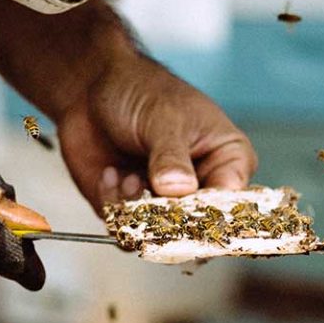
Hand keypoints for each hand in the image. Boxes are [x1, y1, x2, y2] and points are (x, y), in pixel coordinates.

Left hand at [55, 53, 256, 212]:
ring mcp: (166, 200)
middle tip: (149, 193)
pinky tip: (110, 173)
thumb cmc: (141, 91)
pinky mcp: (132, 210)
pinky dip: (115, 206)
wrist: (90, 88)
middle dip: (169, 217)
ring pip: (161, 234)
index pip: (233, 201)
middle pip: (199, 227)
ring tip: (127, 176)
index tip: (187, 211)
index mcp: (227, 159)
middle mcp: (201, 185)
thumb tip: (180, 188)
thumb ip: (172, 156)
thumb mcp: (163, 118)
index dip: (213, 213)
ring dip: (138, 209)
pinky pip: (128, 230)